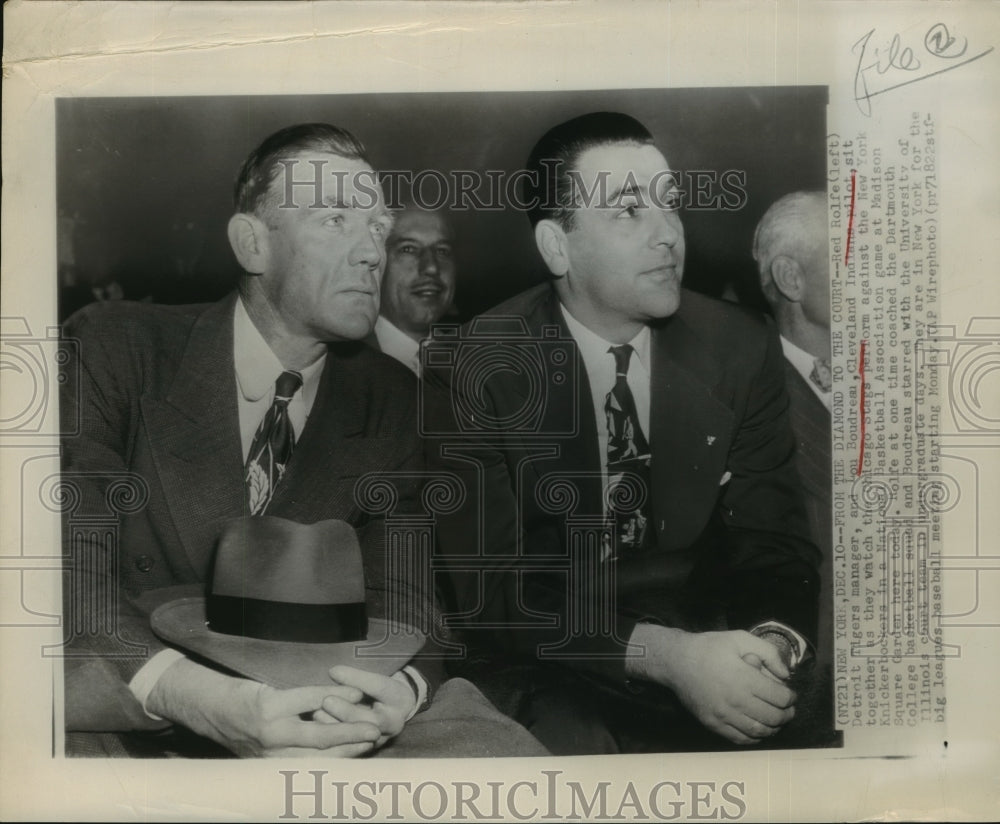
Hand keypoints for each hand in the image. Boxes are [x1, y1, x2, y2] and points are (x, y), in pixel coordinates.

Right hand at [147, 657, 381, 756]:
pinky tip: (346, 757)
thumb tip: (349, 694)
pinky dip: (328, 763)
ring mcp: (269, 756)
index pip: (312, 702)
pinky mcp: (270, 768)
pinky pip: (305, 768)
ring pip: (315, 758)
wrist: (210, 714)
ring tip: (368, 743)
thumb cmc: (242, 694)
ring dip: (344, 752)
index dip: (339, 698)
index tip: (363, 694)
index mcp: (269, 708)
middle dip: (350, 735)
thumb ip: (310, 694)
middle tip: (376, 729)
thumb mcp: (272, 686)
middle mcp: (270, 735)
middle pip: (318, 738)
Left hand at [325, 665, 416, 748]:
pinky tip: (317, 729)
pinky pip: (349, 749)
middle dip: (347, 711)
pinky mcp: (365, 750)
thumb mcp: (375, 679)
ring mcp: (380, 740)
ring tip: (317, 713)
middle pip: (372, 720)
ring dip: (337, 727)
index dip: (357, 680)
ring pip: (360, 739)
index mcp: (398, 699)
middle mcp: (393, 724)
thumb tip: (332, 672)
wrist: (393, 713)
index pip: (380, 688)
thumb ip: (356, 677)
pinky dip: (333, 740)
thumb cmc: (381, 691)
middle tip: (326, 700)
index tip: (333, 672)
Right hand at [627, 625, 796, 744]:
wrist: (676, 661)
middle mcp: (736, 700)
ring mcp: (723, 715)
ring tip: (776, 720)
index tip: (791, 695)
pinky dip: (754, 738)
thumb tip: (785, 674)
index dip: (791, 697)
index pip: (780, 697)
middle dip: (786, 715)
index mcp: (744, 679)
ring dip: (773, 728)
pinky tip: (758, 730)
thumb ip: (767, 652)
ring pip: (758, 731)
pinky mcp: (713, 723)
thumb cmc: (709, 648)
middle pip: (773, 717)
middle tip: (788, 709)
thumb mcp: (739, 638)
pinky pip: (740, 738)